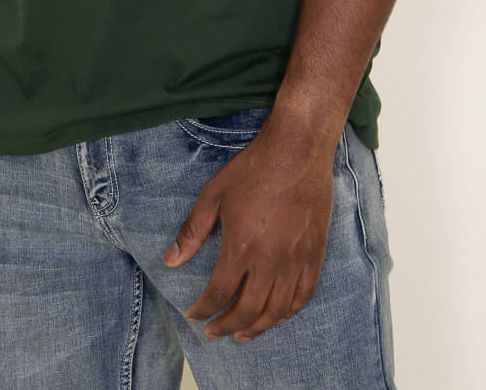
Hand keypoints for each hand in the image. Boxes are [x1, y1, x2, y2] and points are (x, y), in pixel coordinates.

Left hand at [164, 117, 336, 342]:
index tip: (194, 316)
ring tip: (242, 335)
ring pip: (277, 310)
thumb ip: (193, 230)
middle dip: (227, 327)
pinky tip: (276, 315)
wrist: (297, 149)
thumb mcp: (215, 193)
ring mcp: (295, 259)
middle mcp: (270, 260)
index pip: (219, 294)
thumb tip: (170, 261)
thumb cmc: (254, 168)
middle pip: (248, 311)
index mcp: (241, 245)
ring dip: (258, 328)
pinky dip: (288, 313)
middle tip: (214, 332)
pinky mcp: (315, 254)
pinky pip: (304, 295)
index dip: (203, 310)